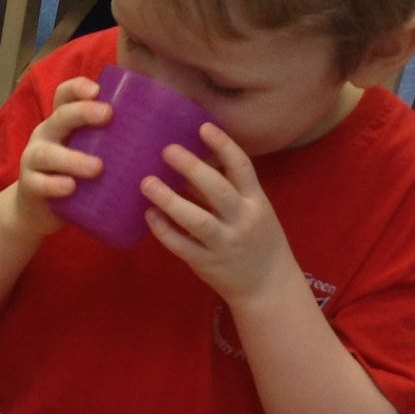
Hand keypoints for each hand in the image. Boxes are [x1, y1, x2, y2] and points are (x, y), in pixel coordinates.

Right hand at [11, 76, 110, 232]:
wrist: (38, 211)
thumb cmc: (75, 177)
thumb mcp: (90, 152)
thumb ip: (113, 142)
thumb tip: (167, 135)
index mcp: (62, 123)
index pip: (64, 95)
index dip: (78, 88)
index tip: (98, 90)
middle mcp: (46, 135)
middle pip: (60, 117)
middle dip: (82, 113)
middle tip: (108, 115)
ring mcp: (33, 161)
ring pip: (48, 154)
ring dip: (72, 159)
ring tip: (97, 168)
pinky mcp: (30, 186)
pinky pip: (39, 184)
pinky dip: (54, 185)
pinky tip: (70, 188)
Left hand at [143, 123, 295, 302]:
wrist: (268, 286)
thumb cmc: (256, 238)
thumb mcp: (252, 209)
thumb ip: (227, 188)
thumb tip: (190, 159)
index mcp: (256, 202)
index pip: (243, 169)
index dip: (224, 146)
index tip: (203, 126)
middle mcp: (243, 221)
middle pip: (218, 191)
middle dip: (193, 168)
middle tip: (166, 150)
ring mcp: (224, 244)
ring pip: (197, 220)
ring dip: (170, 200)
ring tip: (146, 182)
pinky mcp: (206, 263)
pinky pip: (181, 245)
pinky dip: (163, 229)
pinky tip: (148, 214)